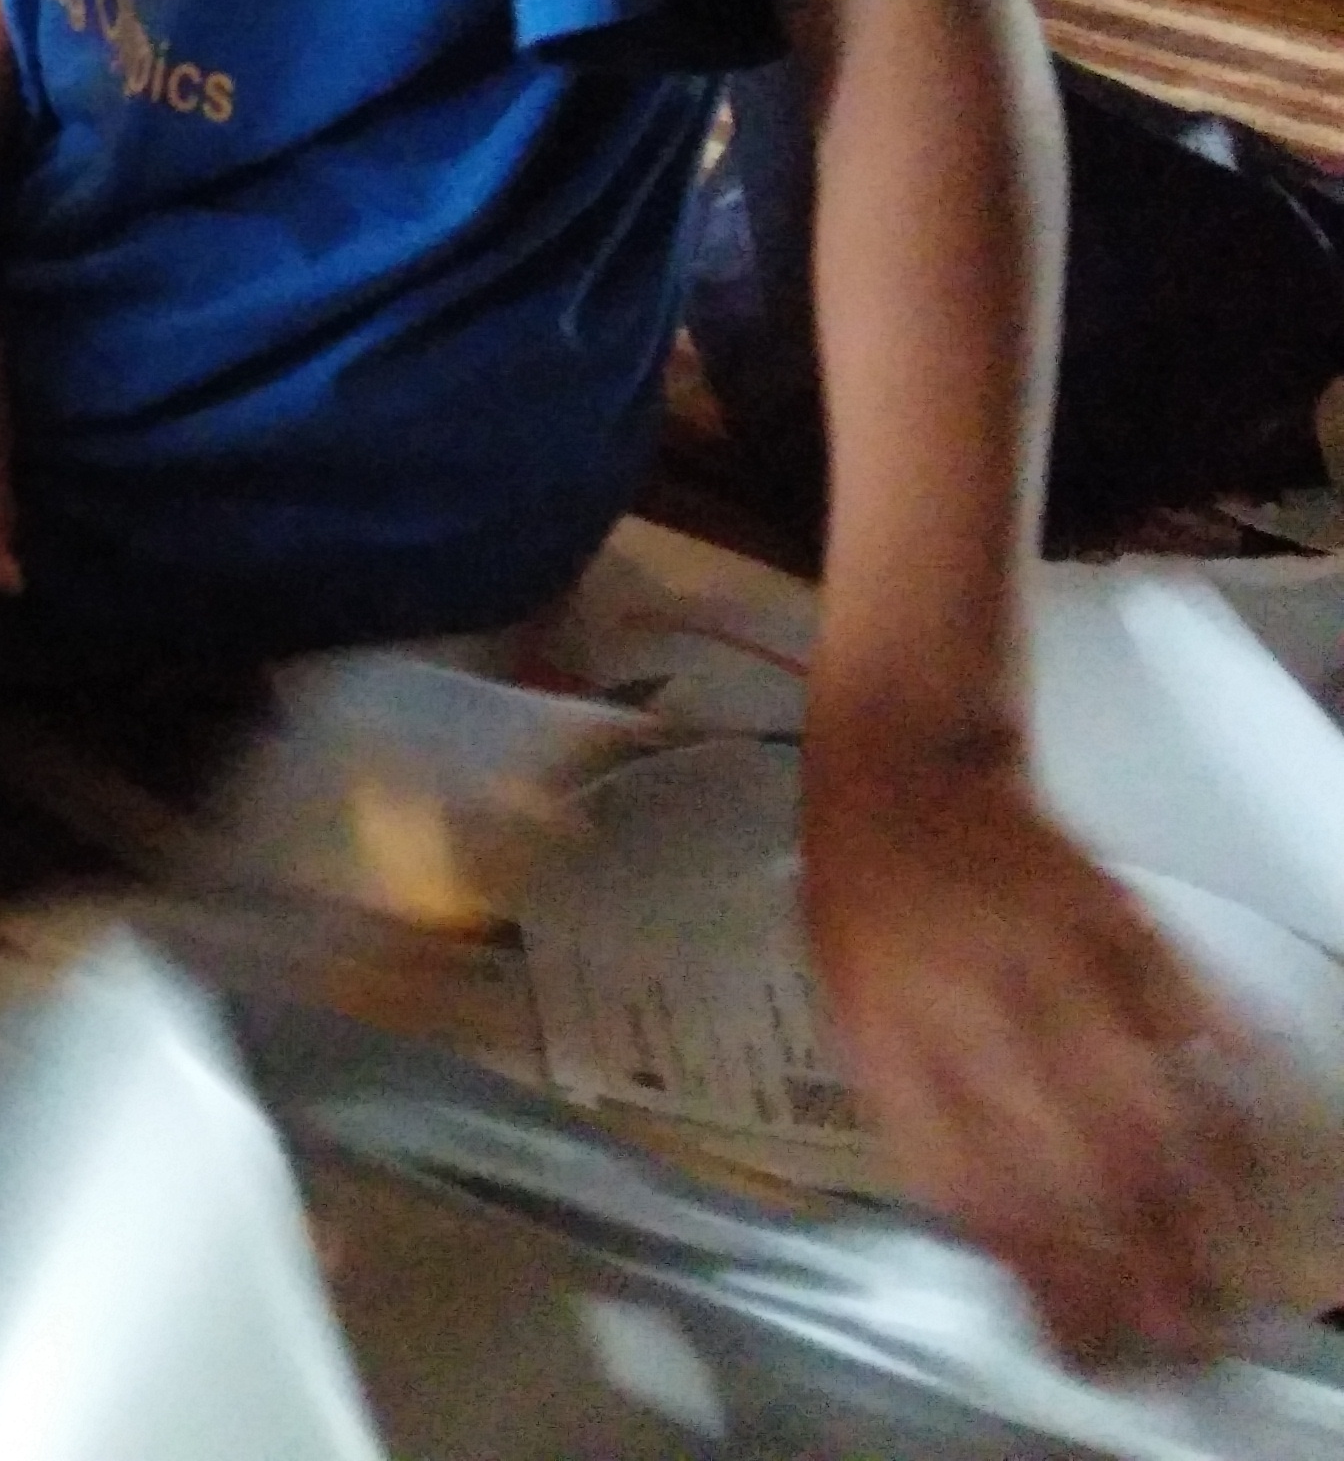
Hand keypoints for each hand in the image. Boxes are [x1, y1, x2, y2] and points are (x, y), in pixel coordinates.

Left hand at [804, 738, 1250, 1359]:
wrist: (903, 756)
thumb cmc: (861, 894)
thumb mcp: (844, 1005)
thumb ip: (910, 1111)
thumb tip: (1001, 1238)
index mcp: (884, 1027)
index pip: (970, 1182)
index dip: (1037, 1276)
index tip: (1084, 1345)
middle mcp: (969, 997)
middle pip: (1074, 1160)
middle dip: (1137, 1266)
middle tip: (1181, 1339)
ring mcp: (1055, 955)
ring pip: (1149, 1103)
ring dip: (1200, 1205)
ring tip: (1230, 1281)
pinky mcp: (1121, 915)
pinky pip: (1194, 1016)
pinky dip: (1235, 1094)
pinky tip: (1257, 1159)